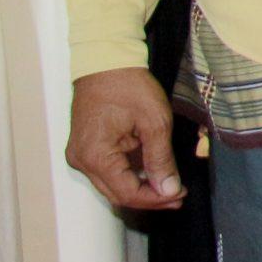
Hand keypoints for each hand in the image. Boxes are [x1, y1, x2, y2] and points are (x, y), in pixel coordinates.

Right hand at [67, 68, 184, 210]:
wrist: (107, 62)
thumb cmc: (129, 86)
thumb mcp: (154, 122)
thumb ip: (160, 159)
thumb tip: (168, 189)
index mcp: (95, 156)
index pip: (126, 193)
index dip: (155, 199)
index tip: (179, 195)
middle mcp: (82, 160)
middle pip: (116, 193)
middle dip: (150, 197)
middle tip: (179, 194)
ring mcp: (82, 155)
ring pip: (112, 184)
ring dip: (141, 187)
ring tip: (170, 185)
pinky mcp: (87, 148)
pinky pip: (109, 170)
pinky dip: (131, 175)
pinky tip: (153, 172)